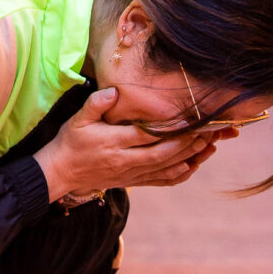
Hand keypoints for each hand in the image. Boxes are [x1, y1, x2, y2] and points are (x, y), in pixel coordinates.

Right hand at [37, 87, 235, 203]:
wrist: (61, 172)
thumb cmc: (71, 141)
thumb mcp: (77, 119)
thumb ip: (96, 104)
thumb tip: (114, 91)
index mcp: (113, 142)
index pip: (147, 135)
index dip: (170, 129)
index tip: (190, 118)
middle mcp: (125, 160)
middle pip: (163, 153)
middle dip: (188, 143)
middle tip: (209, 130)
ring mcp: (131, 174)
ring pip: (166, 168)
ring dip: (190, 158)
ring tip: (211, 145)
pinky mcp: (134, 181)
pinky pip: (161, 181)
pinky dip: (180, 175)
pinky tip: (195, 164)